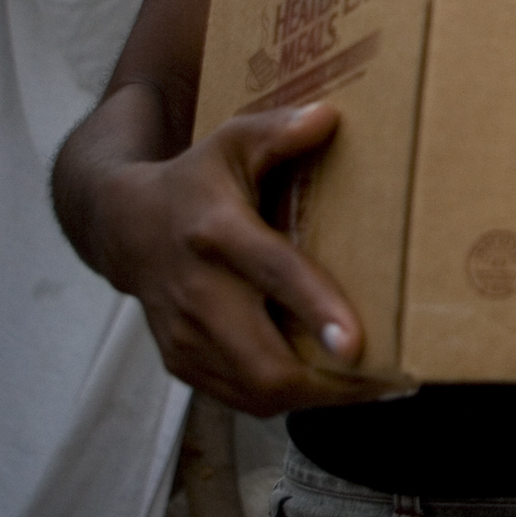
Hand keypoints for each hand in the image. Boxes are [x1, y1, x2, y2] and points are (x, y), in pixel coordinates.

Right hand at [97, 103, 389, 416]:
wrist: (122, 226)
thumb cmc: (195, 180)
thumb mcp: (231, 142)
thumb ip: (278, 131)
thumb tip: (329, 117)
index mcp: (217, 233)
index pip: (271, 274)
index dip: (314, 309)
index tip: (356, 342)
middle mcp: (197, 291)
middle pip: (264, 362)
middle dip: (330, 382)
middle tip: (392, 377)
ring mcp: (185, 334)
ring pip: (256, 392)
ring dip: (318, 396)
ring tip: (374, 383)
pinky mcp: (181, 362)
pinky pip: (241, 399)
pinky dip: (288, 398)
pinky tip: (328, 382)